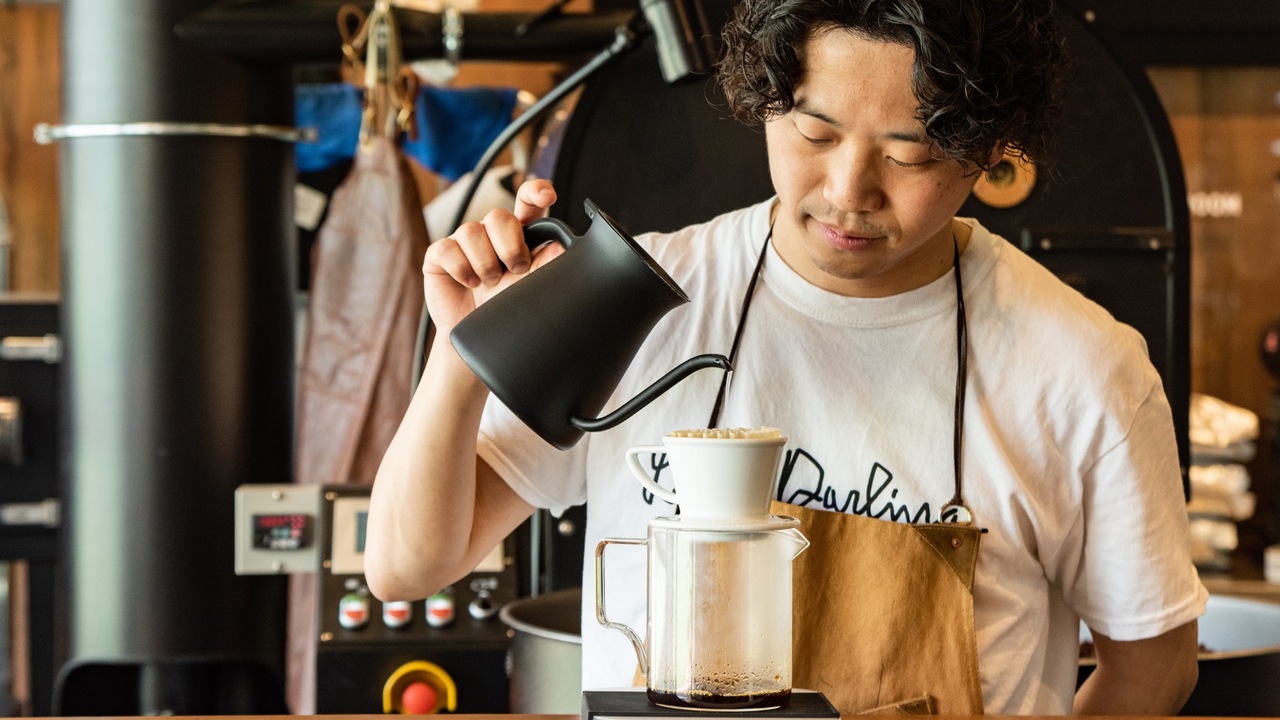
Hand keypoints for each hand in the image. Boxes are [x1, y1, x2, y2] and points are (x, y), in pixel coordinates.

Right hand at [423, 179, 562, 332]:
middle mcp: (490, 234)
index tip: (548, 196)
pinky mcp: (440, 255)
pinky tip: (469, 282)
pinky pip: (448, 248)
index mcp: (517, 236)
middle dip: (510, 244)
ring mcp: (463, 242)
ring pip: (472, 231)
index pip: (527, 204)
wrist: (477, 339)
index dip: (536, 192)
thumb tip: (560, 247)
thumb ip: (544, 265)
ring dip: (485, 262)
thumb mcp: (528, 287)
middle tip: (516, 268)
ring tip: (490, 283)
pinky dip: (462, 268)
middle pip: (500, 216)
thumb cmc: (504, 309)